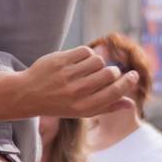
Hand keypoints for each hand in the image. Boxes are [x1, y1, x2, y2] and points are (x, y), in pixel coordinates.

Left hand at [21, 47, 138, 118]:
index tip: (133, 75)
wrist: (28, 94)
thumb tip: (131, 104)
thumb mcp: (82, 110)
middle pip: (109, 73)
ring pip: (98, 60)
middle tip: (107, 73)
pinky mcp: (60, 61)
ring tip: (88, 69)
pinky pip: (85, 51)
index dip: (128, 82)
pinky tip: (79, 61)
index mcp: (84, 107)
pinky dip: (86, 54)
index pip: (115, 92)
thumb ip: (107, 106)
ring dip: (97, 62)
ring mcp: (67, 76)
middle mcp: (76, 92)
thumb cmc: (60, 103)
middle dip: (112, 71)